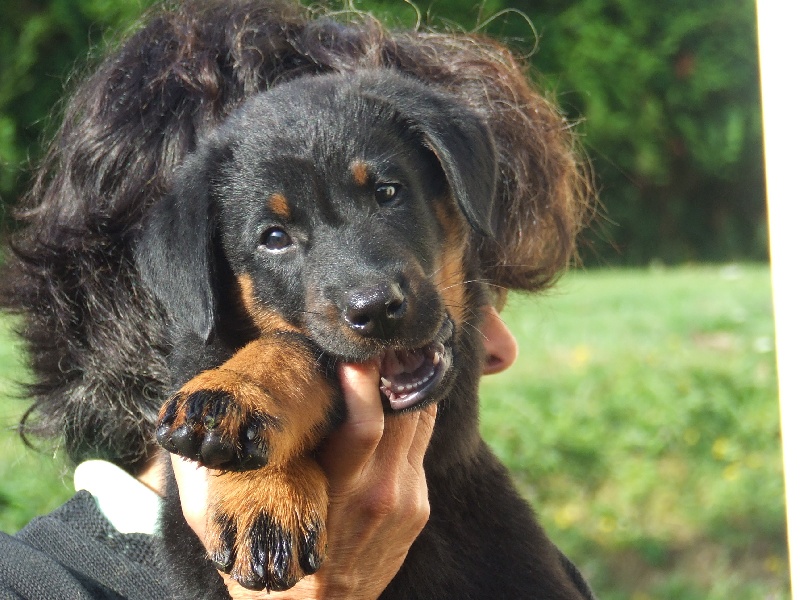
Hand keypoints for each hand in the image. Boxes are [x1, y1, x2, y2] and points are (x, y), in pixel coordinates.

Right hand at [170, 305, 515, 598]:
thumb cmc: (264, 568)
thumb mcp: (222, 529)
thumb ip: (200, 479)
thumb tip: (176, 431)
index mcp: (334, 493)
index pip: (365, 425)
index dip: (366, 381)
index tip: (356, 351)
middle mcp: (379, 494)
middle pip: (405, 414)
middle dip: (396, 371)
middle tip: (382, 339)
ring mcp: (405, 501)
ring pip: (422, 424)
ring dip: (408, 388)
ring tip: (392, 356)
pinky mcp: (419, 507)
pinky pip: (422, 445)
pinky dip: (412, 415)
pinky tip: (394, 398)